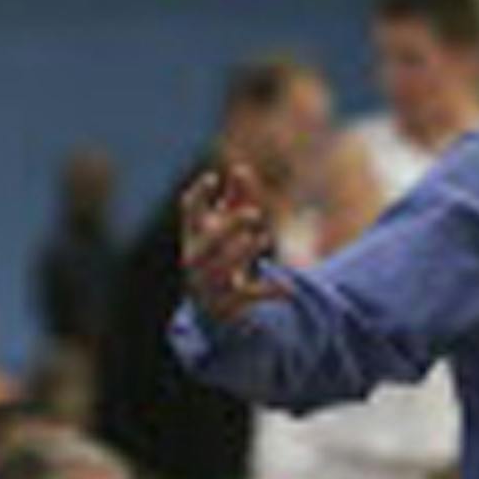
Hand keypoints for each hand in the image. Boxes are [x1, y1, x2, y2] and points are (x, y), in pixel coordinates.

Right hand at [180, 162, 288, 321]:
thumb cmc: (222, 256)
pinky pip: (246, 297)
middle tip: (255, 212)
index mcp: (194, 235)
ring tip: (262, 238)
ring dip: (241, 253)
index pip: (189, 211)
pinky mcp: (226, 306)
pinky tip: (289, 288)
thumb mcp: (229, 228)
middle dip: (230, 225)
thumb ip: (237, 200)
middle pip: (208, 241)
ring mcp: (207, 285)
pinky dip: (268, 291)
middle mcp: (195, 259)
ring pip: (221, 269)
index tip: (213, 177)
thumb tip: (241, 168)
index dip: (199, 195)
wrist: (214, 310)